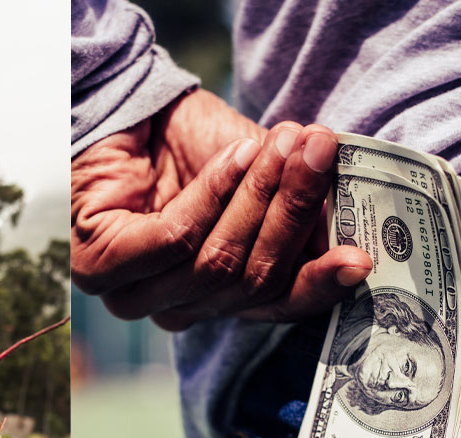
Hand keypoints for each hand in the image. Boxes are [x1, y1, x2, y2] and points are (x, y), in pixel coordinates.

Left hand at [71, 90, 370, 330]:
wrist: (129, 106)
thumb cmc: (193, 148)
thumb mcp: (261, 179)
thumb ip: (299, 215)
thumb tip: (357, 246)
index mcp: (217, 300)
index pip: (275, 308)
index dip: (318, 286)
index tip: (360, 259)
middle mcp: (176, 307)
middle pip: (249, 281)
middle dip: (291, 213)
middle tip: (319, 154)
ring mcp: (133, 296)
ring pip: (214, 262)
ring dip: (256, 197)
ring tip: (284, 143)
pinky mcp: (100, 266)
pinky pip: (173, 241)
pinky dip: (212, 196)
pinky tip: (236, 157)